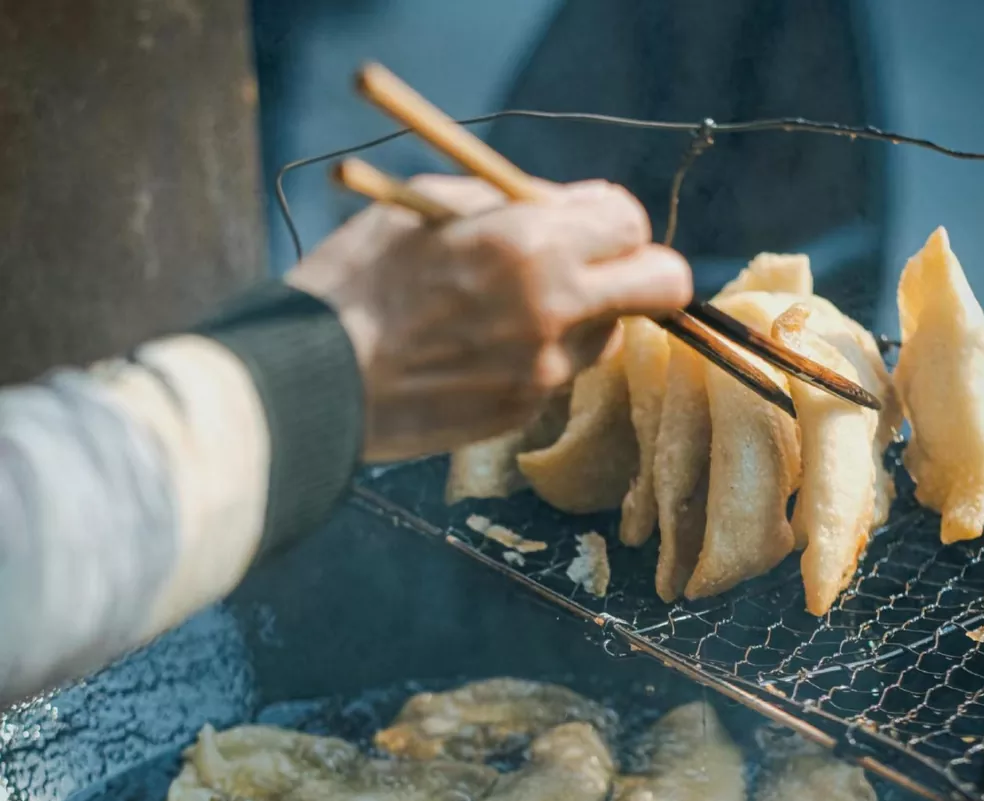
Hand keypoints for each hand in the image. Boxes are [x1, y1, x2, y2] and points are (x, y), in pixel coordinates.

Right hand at [287, 175, 691, 461]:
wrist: (317, 381)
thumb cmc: (359, 280)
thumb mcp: (430, 204)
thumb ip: (513, 202)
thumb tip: (568, 208)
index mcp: (532, 245)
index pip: (631, 221)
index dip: (613, 220)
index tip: (591, 225)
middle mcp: (555, 310)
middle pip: (663, 286)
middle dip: (645, 271)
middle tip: (605, 270)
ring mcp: (544, 370)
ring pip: (608, 335)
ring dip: (582, 317)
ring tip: (510, 313)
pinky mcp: (521, 412)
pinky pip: (557, 375)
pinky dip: (536, 357)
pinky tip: (477, 351)